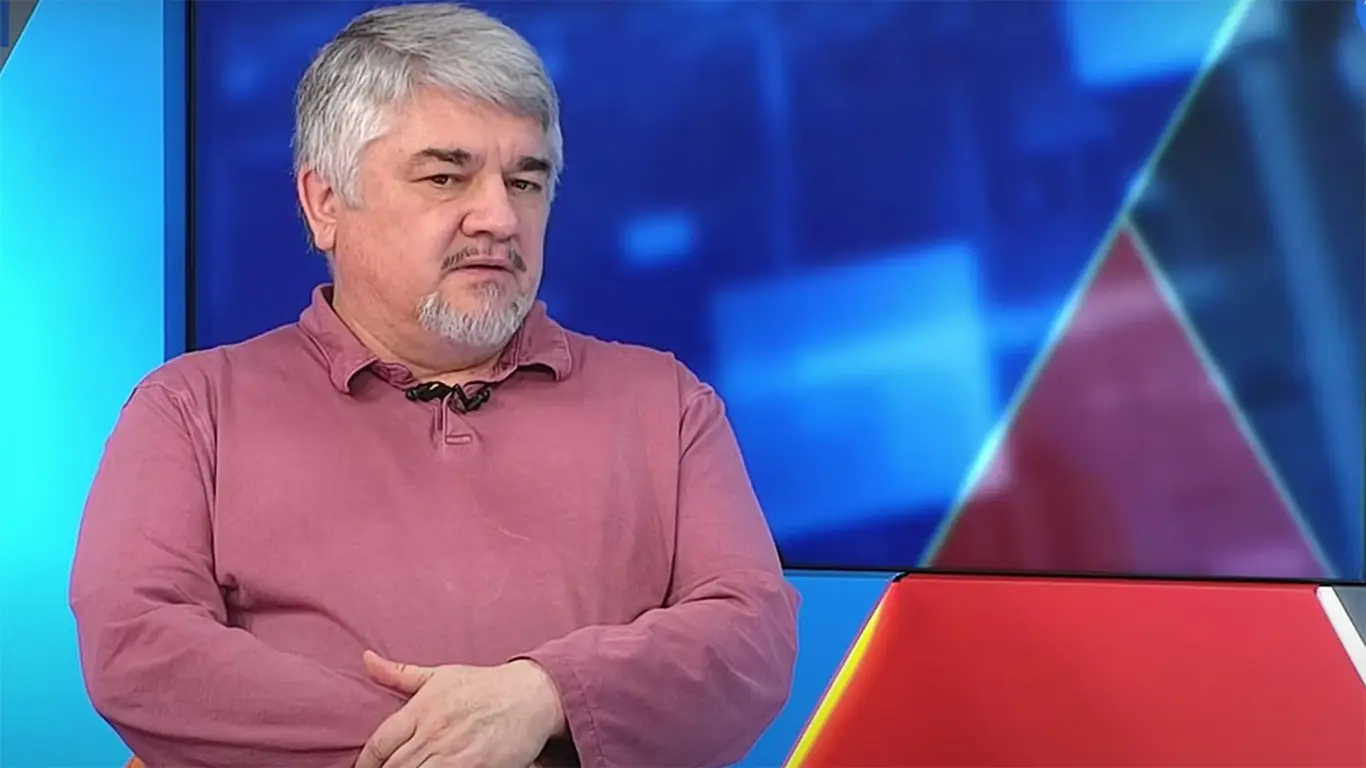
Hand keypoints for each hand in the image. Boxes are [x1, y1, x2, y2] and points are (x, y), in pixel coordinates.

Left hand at [355, 650, 565, 767]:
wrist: (530, 696)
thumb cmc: (484, 685)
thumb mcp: (440, 674)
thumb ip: (399, 674)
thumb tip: (366, 659)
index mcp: (421, 710)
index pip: (379, 743)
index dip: (366, 762)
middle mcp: (433, 734)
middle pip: (394, 767)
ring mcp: (453, 756)